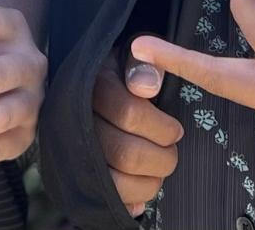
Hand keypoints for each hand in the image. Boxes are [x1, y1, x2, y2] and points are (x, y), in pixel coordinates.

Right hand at [93, 50, 182, 214]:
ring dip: (150, 181)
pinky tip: (142, 182)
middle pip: (126, 154)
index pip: (129, 114)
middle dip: (162, 158)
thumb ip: (143, 64)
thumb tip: (146, 86)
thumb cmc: (123, 73)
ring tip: (158, 167)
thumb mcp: (133, 56)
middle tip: (171, 150)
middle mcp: (80, 121)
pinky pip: (110, 199)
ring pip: (117, 183)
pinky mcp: (83, 177)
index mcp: (94, 87)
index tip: (175, 130)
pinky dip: (133, 198)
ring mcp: (79, 152)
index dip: (162, 128)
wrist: (95, 88)